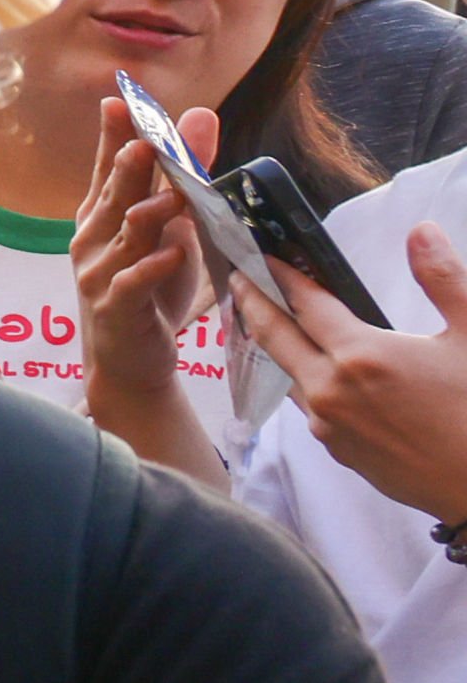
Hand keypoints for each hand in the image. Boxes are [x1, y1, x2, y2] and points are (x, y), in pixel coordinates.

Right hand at [70, 94, 215, 396]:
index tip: (119, 101)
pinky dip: (154, 268)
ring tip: (174, 199)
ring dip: (149, 216)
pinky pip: (133, 284)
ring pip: (124, 238)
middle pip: (114, 196)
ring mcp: (99, 274)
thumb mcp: (171, 224)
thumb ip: (184, 172)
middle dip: (126, 168)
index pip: (109, 167)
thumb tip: (201, 116)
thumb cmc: (148, 285)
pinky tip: (175, 254)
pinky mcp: (115, 308)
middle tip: (142, 141)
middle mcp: (92, 239)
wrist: (128, 359)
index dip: (113, 135)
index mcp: (101, 214)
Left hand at [231, 221, 466, 522]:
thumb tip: (421, 231)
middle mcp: (330, 391)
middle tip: (239, 279)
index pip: (305, 303)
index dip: (283, 276)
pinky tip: (316, 372)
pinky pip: (310, 407)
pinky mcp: (337, 452)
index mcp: (360, 355)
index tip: (263, 256)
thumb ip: (443, 278)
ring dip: (277, 346)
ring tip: (271, 321)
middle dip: (253, 303)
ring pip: (290, 375)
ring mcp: (329, 425)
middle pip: (274, 337)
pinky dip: (304, 380)